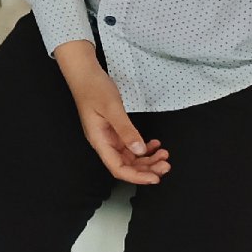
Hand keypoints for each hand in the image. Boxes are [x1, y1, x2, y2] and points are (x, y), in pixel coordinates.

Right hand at [56, 43, 170, 185]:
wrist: (85, 72)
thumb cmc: (93, 87)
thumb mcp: (112, 108)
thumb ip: (126, 130)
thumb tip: (139, 150)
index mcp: (99, 140)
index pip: (118, 168)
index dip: (137, 177)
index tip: (155, 178)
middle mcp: (104, 142)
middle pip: (126, 165)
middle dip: (147, 168)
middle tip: (166, 165)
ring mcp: (109, 136)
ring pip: (130, 156)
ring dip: (148, 159)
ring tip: (164, 154)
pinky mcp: (114, 129)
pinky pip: (131, 145)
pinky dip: (144, 147)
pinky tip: (154, 144)